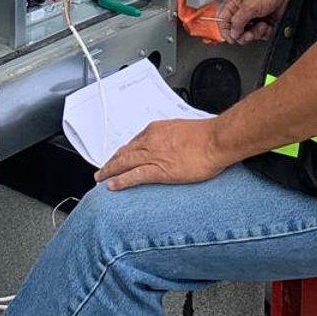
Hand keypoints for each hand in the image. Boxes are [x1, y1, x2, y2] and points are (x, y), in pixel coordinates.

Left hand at [95, 118, 233, 189]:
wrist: (216, 140)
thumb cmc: (206, 135)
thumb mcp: (184, 130)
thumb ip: (173, 137)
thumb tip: (172, 145)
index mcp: (156, 130)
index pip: (134, 142)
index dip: (124, 151)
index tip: (119, 156)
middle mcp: (151, 141)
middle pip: (124, 152)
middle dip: (111, 161)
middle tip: (102, 169)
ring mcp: (153, 155)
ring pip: (124, 163)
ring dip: (110, 171)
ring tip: (100, 178)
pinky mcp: (159, 170)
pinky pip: (134, 176)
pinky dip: (121, 181)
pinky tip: (112, 185)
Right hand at [216, 0, 298, 44]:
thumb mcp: (249, 6)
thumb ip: (238, 21)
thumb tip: (232, 33)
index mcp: (234, 3)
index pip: (222, 20)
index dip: (225, 31)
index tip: (231, 39)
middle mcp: (242, 11)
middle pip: (236, 30)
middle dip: (243, 34)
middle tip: (249, 34)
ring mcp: (253, 17)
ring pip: (248, 34)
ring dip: (256, 33)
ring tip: (261, 25)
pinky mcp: (263, 22)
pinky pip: (260, 34)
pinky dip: (264, 32)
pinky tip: (267, 25)